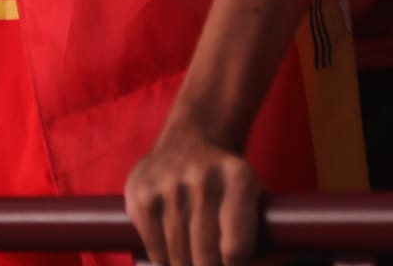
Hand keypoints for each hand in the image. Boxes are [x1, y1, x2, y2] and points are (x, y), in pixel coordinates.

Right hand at [124, 126, 261, 265]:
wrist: (189, 140)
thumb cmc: (225, 181)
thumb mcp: (252, 193)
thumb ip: (252, 230)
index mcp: (238, 178)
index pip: (236, 249)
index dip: (234, 265)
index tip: (232, 262)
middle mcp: (203, 178)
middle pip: (206, 258)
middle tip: (211, 260)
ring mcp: (168, 185)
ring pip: (179, 257)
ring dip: (187, 264)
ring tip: (193, 254)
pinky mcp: (140, 194)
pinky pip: (156, 251)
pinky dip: (165, 258)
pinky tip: (173, 246)